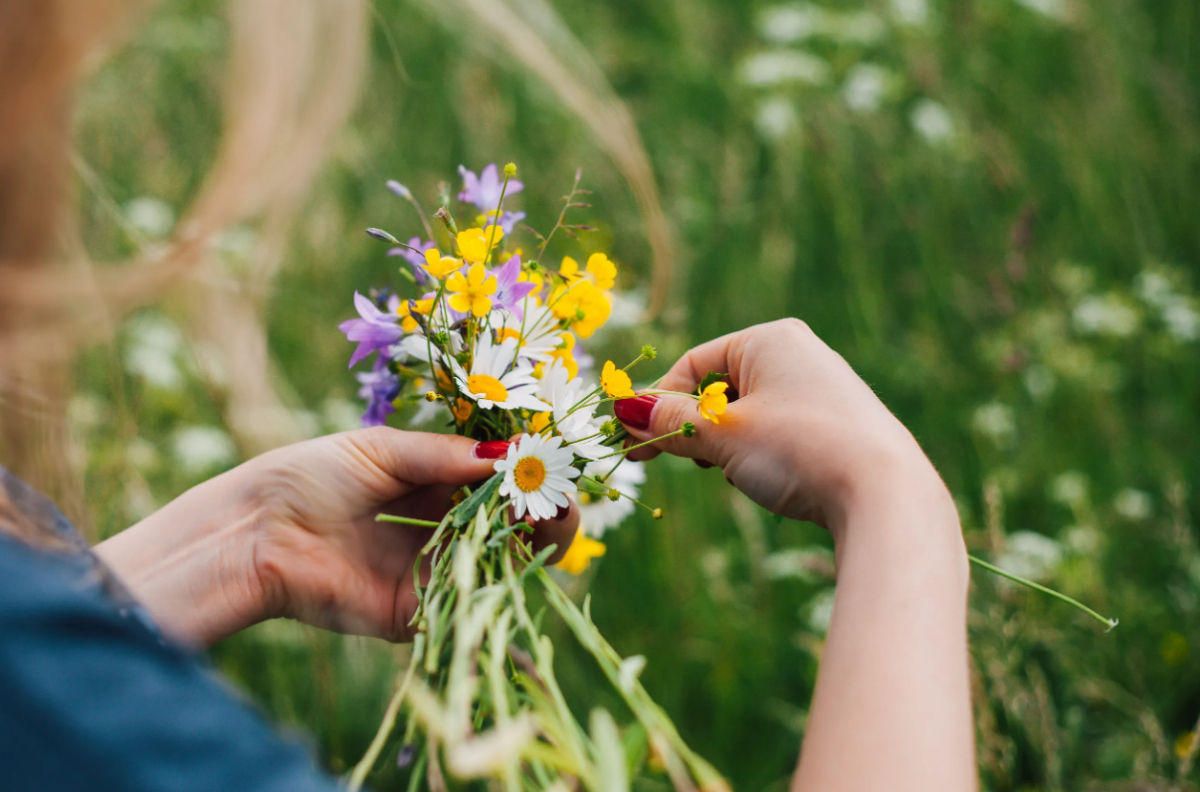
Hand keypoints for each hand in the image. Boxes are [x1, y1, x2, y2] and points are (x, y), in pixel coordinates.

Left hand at [97, 429, 577, 646]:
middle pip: (515, 524)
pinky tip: (517, 551)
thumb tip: (511, 455)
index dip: (532, 471)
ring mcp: (433, 573)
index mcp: (436, 485)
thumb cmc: (309, 477)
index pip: (502, 481)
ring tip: (549, 512)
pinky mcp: (418, 613)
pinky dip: (499, 582)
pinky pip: (469, 602)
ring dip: (534, 540)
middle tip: (560, 491)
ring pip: (504, 563)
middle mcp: (443, 529)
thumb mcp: (383, 450)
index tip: (554, 458)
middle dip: (546, 507)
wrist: (253, 533)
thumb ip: (446, 455)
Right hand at [620, 321, 974, 790]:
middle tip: (684, 463)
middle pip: (720, 389)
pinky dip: (763, 456)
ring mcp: (825, 390)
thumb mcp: (720, 436)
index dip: (659, 406)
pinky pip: (781, 434)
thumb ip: (668, 422)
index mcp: (770, 339)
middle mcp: (801, 354)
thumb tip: (622, 411)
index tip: (636, 447)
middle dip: (697, 429)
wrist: (885, 496)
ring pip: (749, 416)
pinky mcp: (841, 426)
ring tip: (740, 473)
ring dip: (729, 447)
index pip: (693, 365)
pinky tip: (775, 482)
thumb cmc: (797, 450)